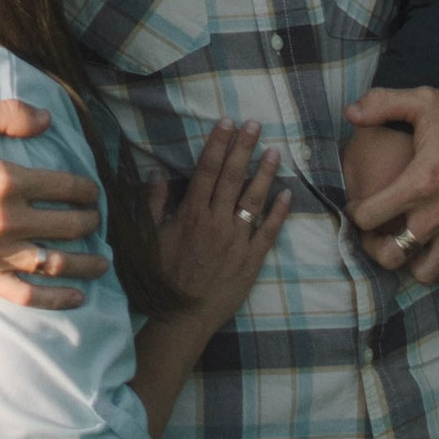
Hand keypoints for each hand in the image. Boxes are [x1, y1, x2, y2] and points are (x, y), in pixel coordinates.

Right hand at [0, 100, 110, 309]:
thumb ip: (8, 114)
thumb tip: (49, 120)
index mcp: (6, 180)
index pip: (67, 186)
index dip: (87, 189)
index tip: (91, 192)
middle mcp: (6, 220)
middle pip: (68, 225)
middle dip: (90, 222)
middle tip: (95, 220)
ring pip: (56, 263)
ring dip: (86, 262)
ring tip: (101, 261)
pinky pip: (27, 294)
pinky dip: (57, 298)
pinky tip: (78, 297)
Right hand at [145, 122, 290, 322]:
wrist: (182, 315)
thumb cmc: (162, 278)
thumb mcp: (150, 239)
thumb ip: (155, 205)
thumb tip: (157, 175)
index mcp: (191, 214)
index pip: (207, 170)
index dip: (218, 144)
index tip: (227, 123)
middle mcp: (216, 222)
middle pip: (232, 177)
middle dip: (243, 148)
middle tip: (254, 124)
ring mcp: (236, 240)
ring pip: (253, 199)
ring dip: (264, 173)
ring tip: (275, 151)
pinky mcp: (251, 259)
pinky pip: (268, 231)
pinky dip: (279, 212)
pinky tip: (288, 193)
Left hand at [342, 78, 438, 282]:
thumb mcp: (425, 100)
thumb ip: (382, 103)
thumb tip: (350, 112)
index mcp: (421, 182)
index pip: (368, 217)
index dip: (354, 212)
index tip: (358, 204)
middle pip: (390, 255)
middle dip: (374, 246)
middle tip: (375, 231)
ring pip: (424, 272)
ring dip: (409, 261)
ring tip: (404, 242)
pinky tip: (435, 247)